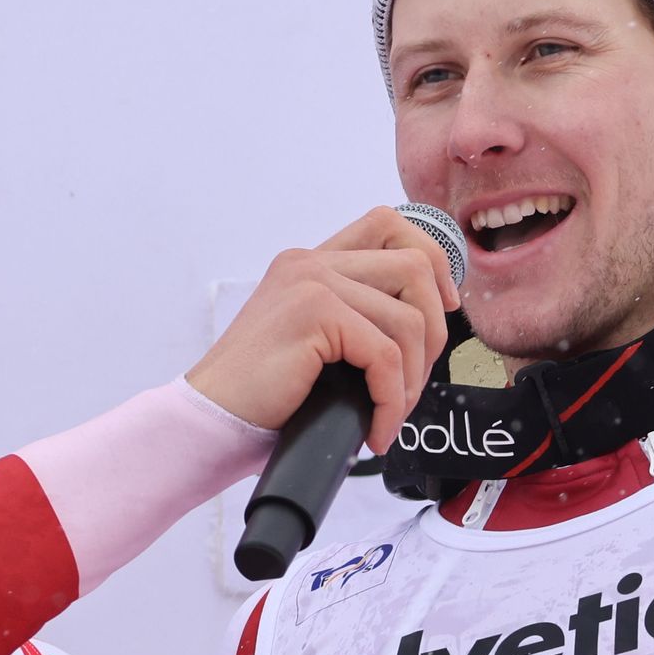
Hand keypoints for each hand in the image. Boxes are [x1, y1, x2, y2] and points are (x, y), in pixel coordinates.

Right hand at [187, 208, 459, 454]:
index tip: (442, 308)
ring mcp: (311, 283)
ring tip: (390, 414)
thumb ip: (352, 318)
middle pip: (414, 266)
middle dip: (433, 330)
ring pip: (407, 318)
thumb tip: (424, 331)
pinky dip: (391, 401)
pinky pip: (385, 355)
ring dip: (412, 377)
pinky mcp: (314, 314)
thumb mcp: (312, 341)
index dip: (432, 259)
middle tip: (415, 381)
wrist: (212, 419)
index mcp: (310, 262)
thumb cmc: (260, 396)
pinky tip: (377, 429)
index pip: (388, 225)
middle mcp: (310, 262)